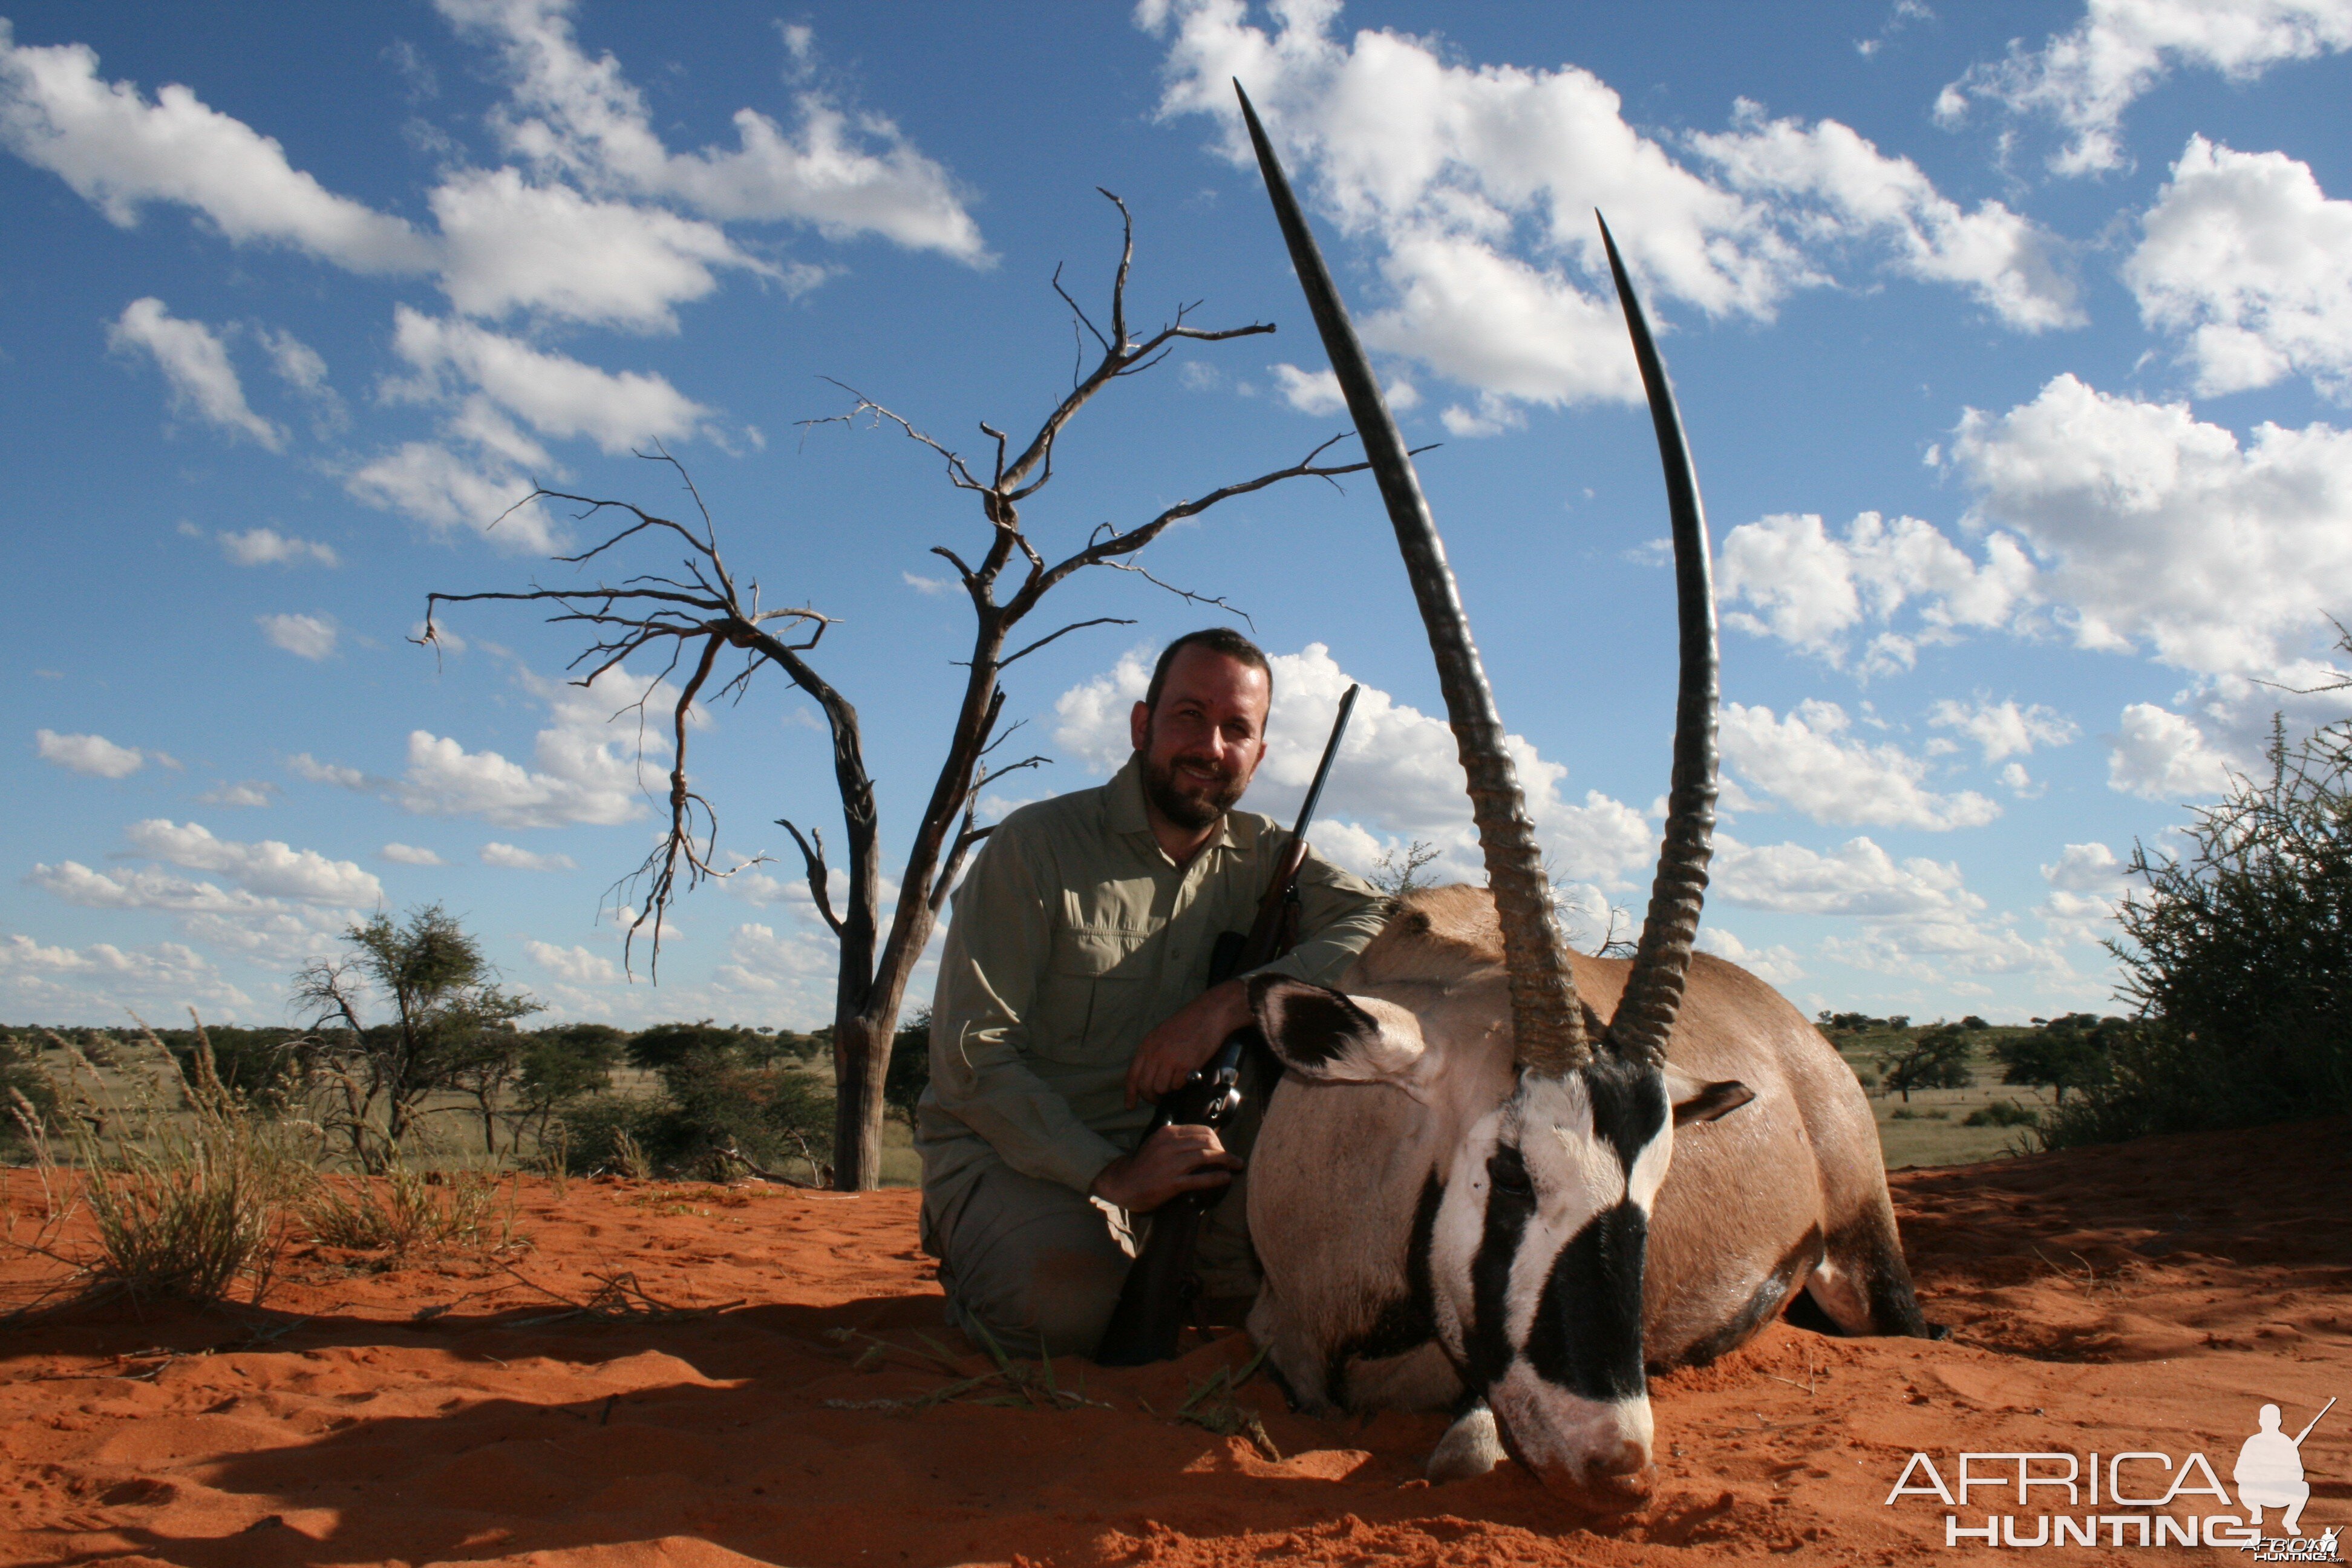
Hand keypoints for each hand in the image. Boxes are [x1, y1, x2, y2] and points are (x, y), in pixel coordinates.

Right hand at [1089, 1123, 1241, 1212]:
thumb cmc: (1144, 1166)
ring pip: (1206, 1157)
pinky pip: (1199, 1179)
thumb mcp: (1158, 1144)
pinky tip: (1226, 1178)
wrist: (1122, 1184)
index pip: (1202, 1130)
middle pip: (1207, 1142)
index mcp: (1168, 1133)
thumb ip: (1178, 1140)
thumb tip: (1205, 1141)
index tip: (1223, 1149)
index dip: (1217, 1140)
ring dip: (1226, 1161)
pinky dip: (1216, 1177)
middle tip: (1232, 1160)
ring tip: (1237, 1166)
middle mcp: (1170, 1145)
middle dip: (1224, 1150)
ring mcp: (1171, 1164)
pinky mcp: (1171, 1183)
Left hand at [1125, 978, 1251, 1107]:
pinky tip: (1187, 1075)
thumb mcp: (1161, 1035)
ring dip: (1168, 1090)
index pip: (1133, 1075)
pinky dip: (1181, 1084)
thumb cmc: (1188, 1024)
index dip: (1130, 1093)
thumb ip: (1152, 1053)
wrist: (1209, 1014)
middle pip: (1145, 1086)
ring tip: (1176, 1081)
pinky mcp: (1186, 1065)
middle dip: (1151, 1097)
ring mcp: (1170, 1060)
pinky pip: (1177, 1085)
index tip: (1130, 1105)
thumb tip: (1148, 1076)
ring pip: (1160, 1088)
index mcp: (1147, 1045)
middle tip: (1159, 1099)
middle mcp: (1155, 1054)